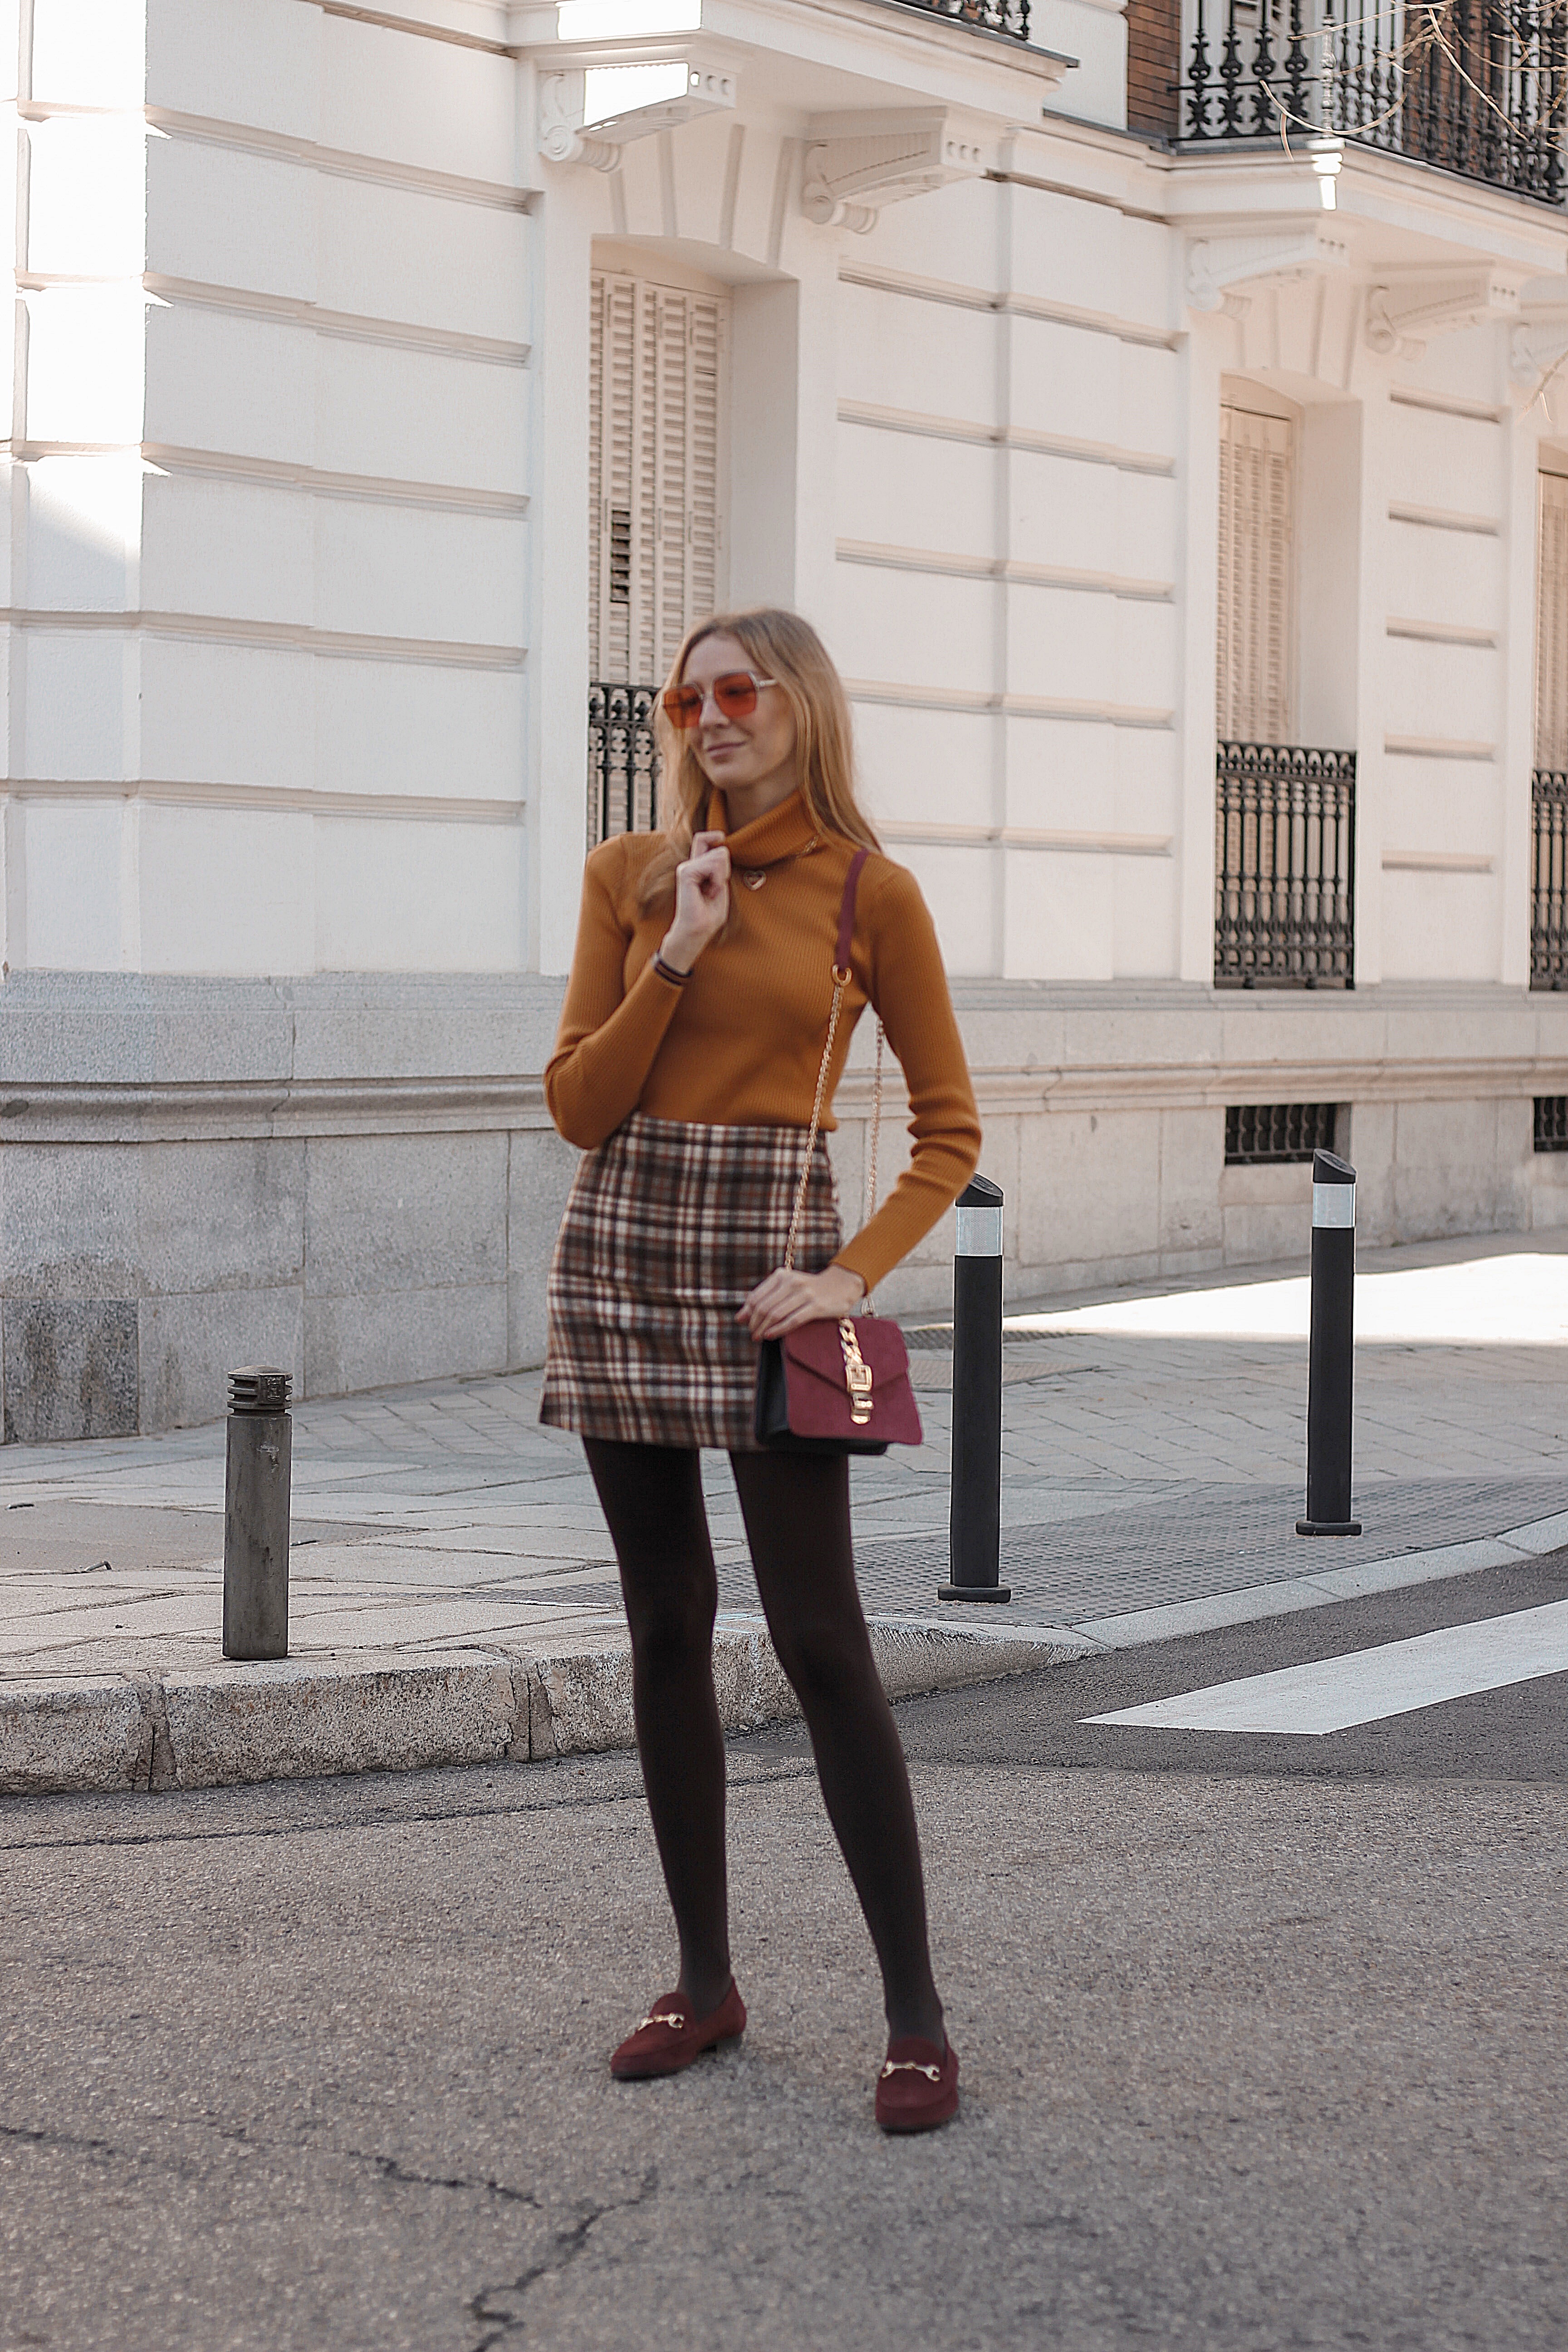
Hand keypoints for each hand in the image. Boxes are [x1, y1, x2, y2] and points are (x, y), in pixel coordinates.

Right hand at [660, 832, 729, 972]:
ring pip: (719, 856)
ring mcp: (686, 868)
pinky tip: (709, 891)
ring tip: (711, 892)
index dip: (714, 835)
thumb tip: (722, 850)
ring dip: (722, 877)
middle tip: (716, 888)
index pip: (702, 840)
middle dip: (726, 869)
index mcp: (696, 868)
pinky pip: (712, 865)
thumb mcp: (720, 887)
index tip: (721, 838)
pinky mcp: (686, 874)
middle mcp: (689, 865)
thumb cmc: (708, 915)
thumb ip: (720, 869)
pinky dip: (717, 880)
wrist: (696, 932)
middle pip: (719, 849)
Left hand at [737, 1262, 866, 1341]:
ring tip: (758, 1337)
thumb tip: (739, 1318)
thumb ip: (764, 1299)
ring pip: (775, 1314)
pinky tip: (770, 1336)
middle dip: (754, 1323)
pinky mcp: (816, 1306)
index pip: (756, 1296)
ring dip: (763, 1328)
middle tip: (752, 1334)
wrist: (842, 1284)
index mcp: (781, 1276)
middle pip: (764, 1307)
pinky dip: (778, 1330)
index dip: (747, 1312)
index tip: (744, 1324)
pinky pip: (792, 1321)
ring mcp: (804, 1294)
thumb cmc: (810, 1289)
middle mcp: (791, 1282)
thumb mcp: (787, 1287)